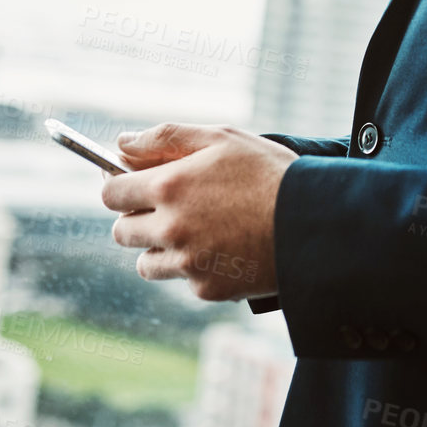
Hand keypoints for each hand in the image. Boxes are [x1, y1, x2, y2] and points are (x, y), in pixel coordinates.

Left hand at [100, 123, 296, 299]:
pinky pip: (183, 279)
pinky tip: (225, 248)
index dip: (119, 186)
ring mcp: (187, 263)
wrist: (315, 224)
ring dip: (161, 248)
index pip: (111, 193)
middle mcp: (170, 228)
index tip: (132, 185)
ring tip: (199, 231)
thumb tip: (122, 143)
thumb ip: (165, 138)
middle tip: (170, 207)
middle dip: (138, 218)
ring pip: (146, 262)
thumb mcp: (222, 138)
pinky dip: (196, 267)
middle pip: (121, 232)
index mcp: (169, 186)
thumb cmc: (270, 173)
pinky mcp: (207, 289)